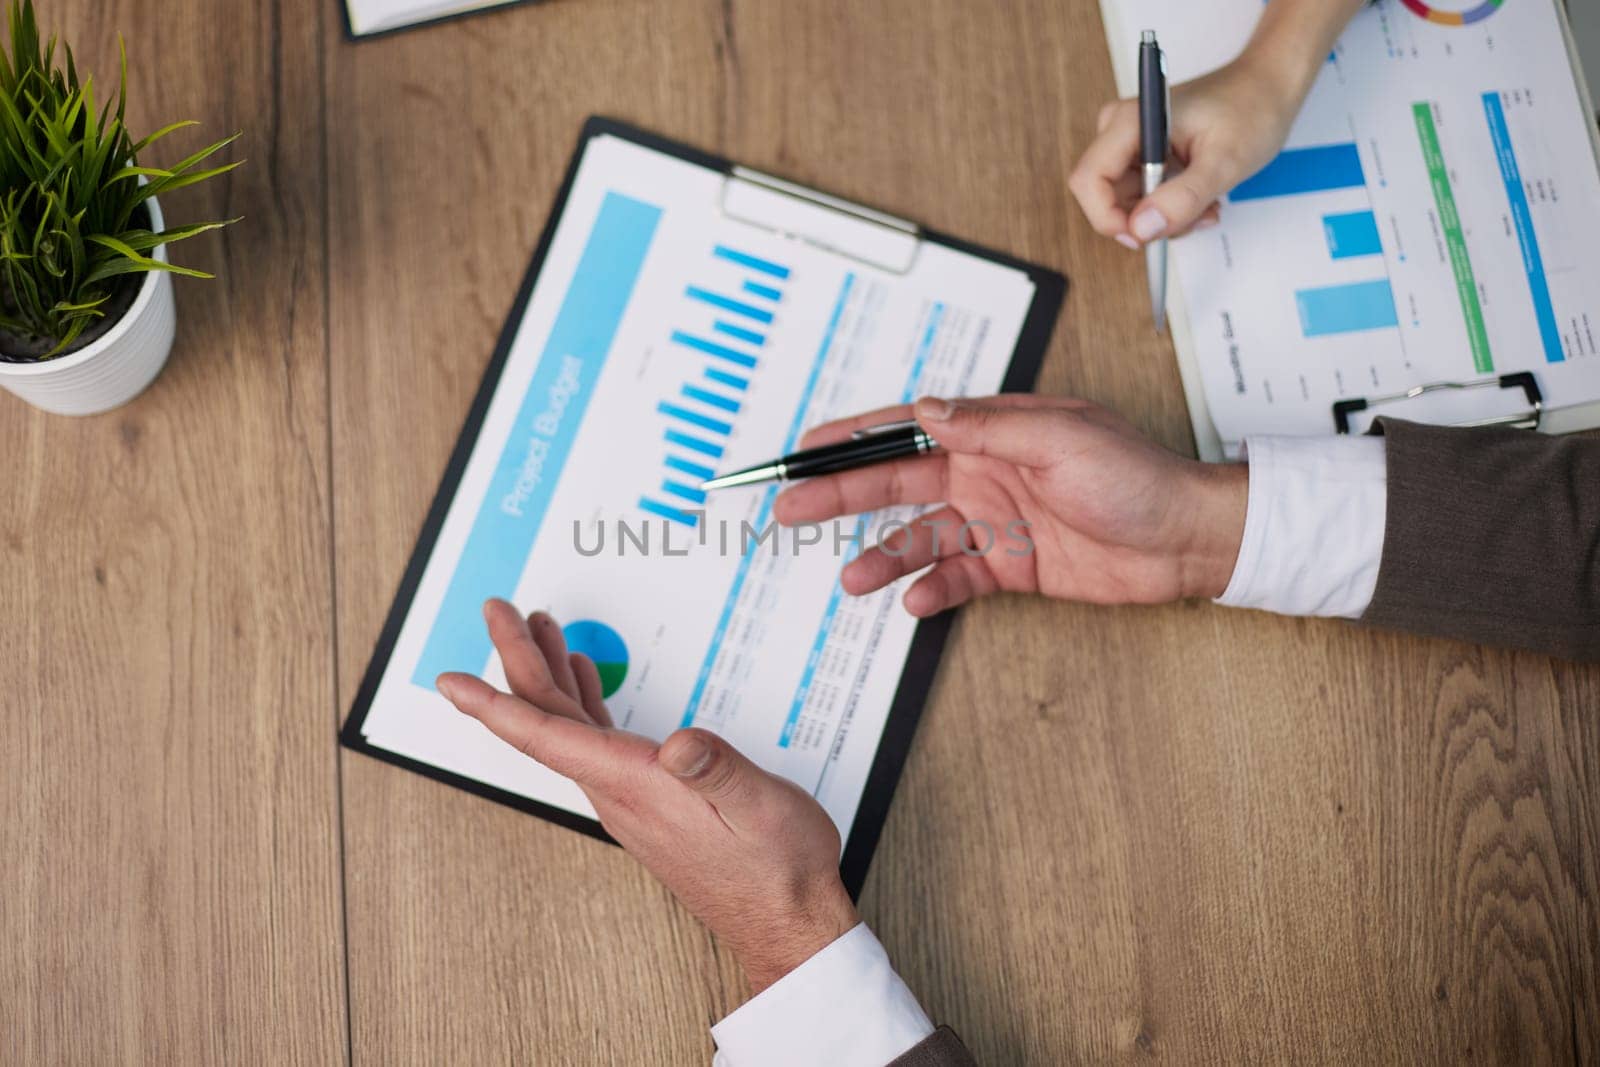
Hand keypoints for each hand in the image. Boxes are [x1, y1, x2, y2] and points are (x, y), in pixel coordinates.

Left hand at [436, 599, 858, 992]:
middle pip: (547, 719)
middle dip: (516, 659)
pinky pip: (594, 741)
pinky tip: (582, 676)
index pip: (547, 738)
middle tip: (498, 609)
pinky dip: (580, 699)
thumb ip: (718, 770)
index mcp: (637, 785)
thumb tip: (678, 742)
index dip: (494, 705)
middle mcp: (620, 791)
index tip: (450, 679)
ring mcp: (630, 795)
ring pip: (567, 727)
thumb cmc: (775, 866)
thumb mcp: (761, 808)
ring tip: (534, 627)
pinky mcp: (647, 797)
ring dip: (545, 673)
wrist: (786, 917)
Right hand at [773, 395, 1246, 613]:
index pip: (906, 429)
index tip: (803, 450)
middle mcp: (985, 471)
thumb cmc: (1137, 476)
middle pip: (896, 484)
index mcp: (991, 430)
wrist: (1188, 539)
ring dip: (883, 555)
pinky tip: (916, 601)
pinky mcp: (1012, 565)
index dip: (852, 438)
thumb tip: (924, 412)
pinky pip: (957, 578)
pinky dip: (933, 590)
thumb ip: (986, 427)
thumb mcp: (1060, 439)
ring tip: (852, 577)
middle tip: (791, 509)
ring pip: (920, 537)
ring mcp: (995, 520)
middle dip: (840, 495)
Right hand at [1069, 55, 1301, 247]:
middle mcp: (1121, 130)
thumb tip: (1140, 230)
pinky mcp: (1144, 155)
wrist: (1268, 87)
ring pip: (1127, 204)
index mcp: (1132, 121)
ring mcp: (1132, 143)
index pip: (1089, 181)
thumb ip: (1182, 198)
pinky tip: (1201, 199)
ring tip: (1207, 206)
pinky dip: (1171, 208)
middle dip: (1148, 221)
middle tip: (1194, 216)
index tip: (1144, 236)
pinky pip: (1143, 197)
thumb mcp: (1223, 162)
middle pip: (1106, 198)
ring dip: (1166, 217)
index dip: (1108, 218)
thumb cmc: (1252, 109)